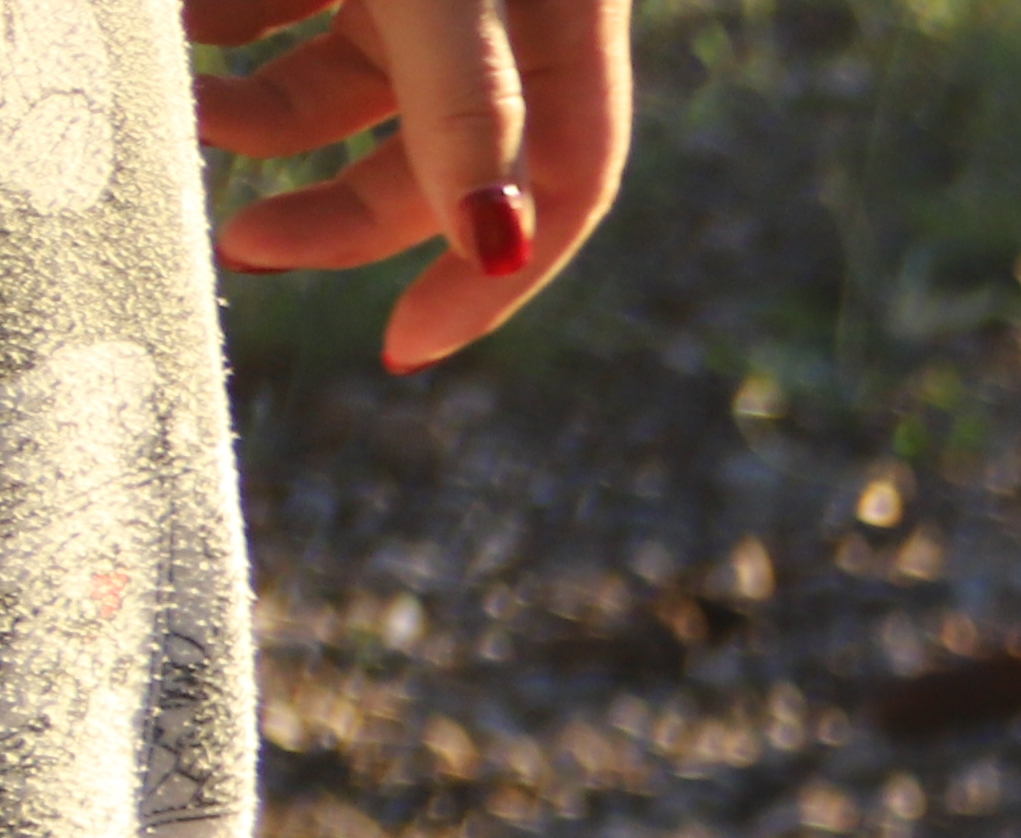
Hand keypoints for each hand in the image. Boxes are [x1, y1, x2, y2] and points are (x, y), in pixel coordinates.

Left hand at [187, 0, 632, 375]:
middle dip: (335, 212)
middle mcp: (501, 16)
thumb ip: (469, 103)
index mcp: (566, 32)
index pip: (562, 190)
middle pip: (436, 160)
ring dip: (264, 118)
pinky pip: (289, 2)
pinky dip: (232, 29)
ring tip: (189, 111)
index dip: (490, 283)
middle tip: (245, 244)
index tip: (399, 350)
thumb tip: (496, 247)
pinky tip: (184, 32)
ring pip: (346, 83)